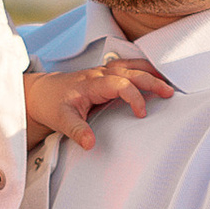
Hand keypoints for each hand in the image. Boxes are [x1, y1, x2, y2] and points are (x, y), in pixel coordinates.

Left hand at [23, 54, 173, 150]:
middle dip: (151, 81)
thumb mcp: (61, 120)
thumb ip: (77, 131)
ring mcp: (102, 71)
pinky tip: (153, 72)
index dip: (134, 97)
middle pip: (131, 71)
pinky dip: (142, 67)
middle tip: (169, 92)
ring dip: (150, 71)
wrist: (40, 93)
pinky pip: (127, 65)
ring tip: (168, 80)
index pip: (120, 85)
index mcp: (91, 83)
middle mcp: (99, 74)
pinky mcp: (104, 74)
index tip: (142, 114)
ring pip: (131, 64)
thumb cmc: (51, 104)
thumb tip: (91, 144)